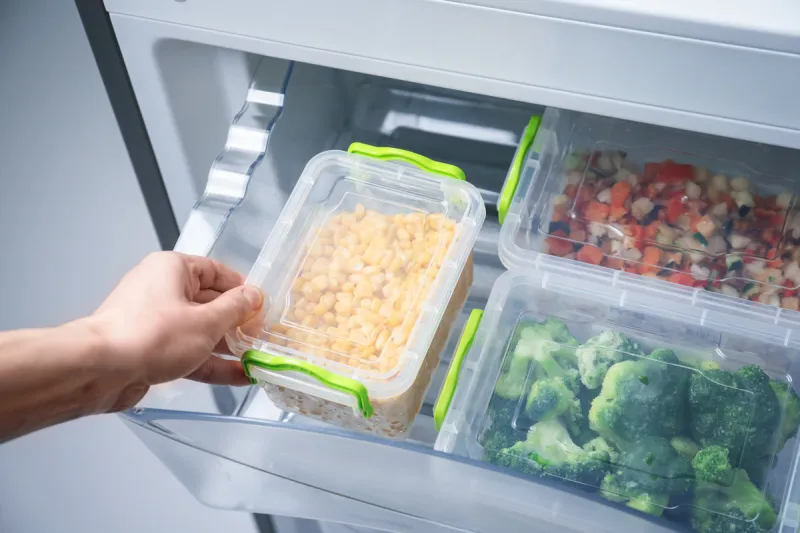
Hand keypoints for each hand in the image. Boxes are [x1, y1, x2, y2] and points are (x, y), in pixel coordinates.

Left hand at [89, 252, 263, 409]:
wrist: (99, 370)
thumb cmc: (150, 336)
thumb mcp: (206, 322)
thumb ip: (236, 309)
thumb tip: (254, 296)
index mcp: (173, 269)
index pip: (217, 272)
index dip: (242, 290)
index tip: (262, 306)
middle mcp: (162, 290)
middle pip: (209, 303)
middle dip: (237, 322)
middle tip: (263, 336)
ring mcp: (155, 321)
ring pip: (200, 331)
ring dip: (227, 346)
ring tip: (256, 359)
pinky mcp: (151, 349)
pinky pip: (188, 351)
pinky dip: (210, 363)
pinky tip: (237, 377)